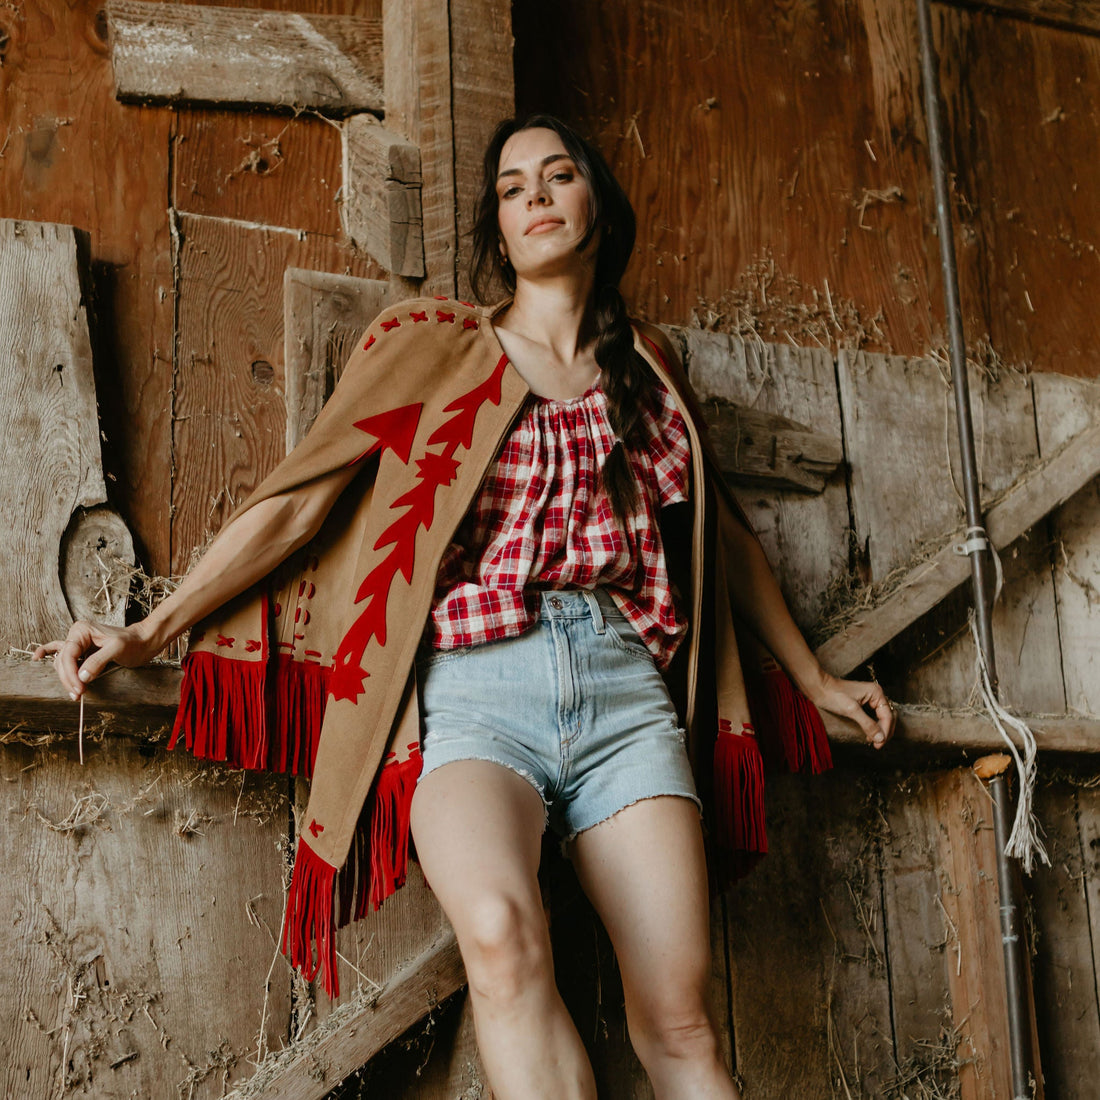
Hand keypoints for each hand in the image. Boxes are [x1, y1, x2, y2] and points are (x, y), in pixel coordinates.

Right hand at [32, 620, 161, 699]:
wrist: (145, 641)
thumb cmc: (133, 643)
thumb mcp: (117, 649)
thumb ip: (98, 661)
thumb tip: (81, 676)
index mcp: (81, 630)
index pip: (68, 655)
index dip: (71, 674)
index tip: (79, 689)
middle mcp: (77, 635)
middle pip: (63, 661)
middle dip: (69, 679)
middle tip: (78, 695)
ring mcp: (78, 642)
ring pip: (63, 663)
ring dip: (67, 678)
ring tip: (76, 692)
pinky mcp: (83, 650)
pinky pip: (62, 653)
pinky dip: (49, 653)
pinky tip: (37, 657)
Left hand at [810, 673, 895, 749]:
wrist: (818, 687)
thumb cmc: (833, 694)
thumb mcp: (851, 710)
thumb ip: (868, 724)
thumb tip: (880, 738)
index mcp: (876, 693)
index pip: (887, 716)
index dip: (885, 731)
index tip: (880, 743)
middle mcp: (876, 694)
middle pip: (887, 717)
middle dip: (884, 732)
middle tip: (878, 745)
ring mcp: (870, 698)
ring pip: (881, 717)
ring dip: (880, 730)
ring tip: (874, 742)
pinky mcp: (863, 703)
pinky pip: (873, 716)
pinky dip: (873, 726)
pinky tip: (869, 735)